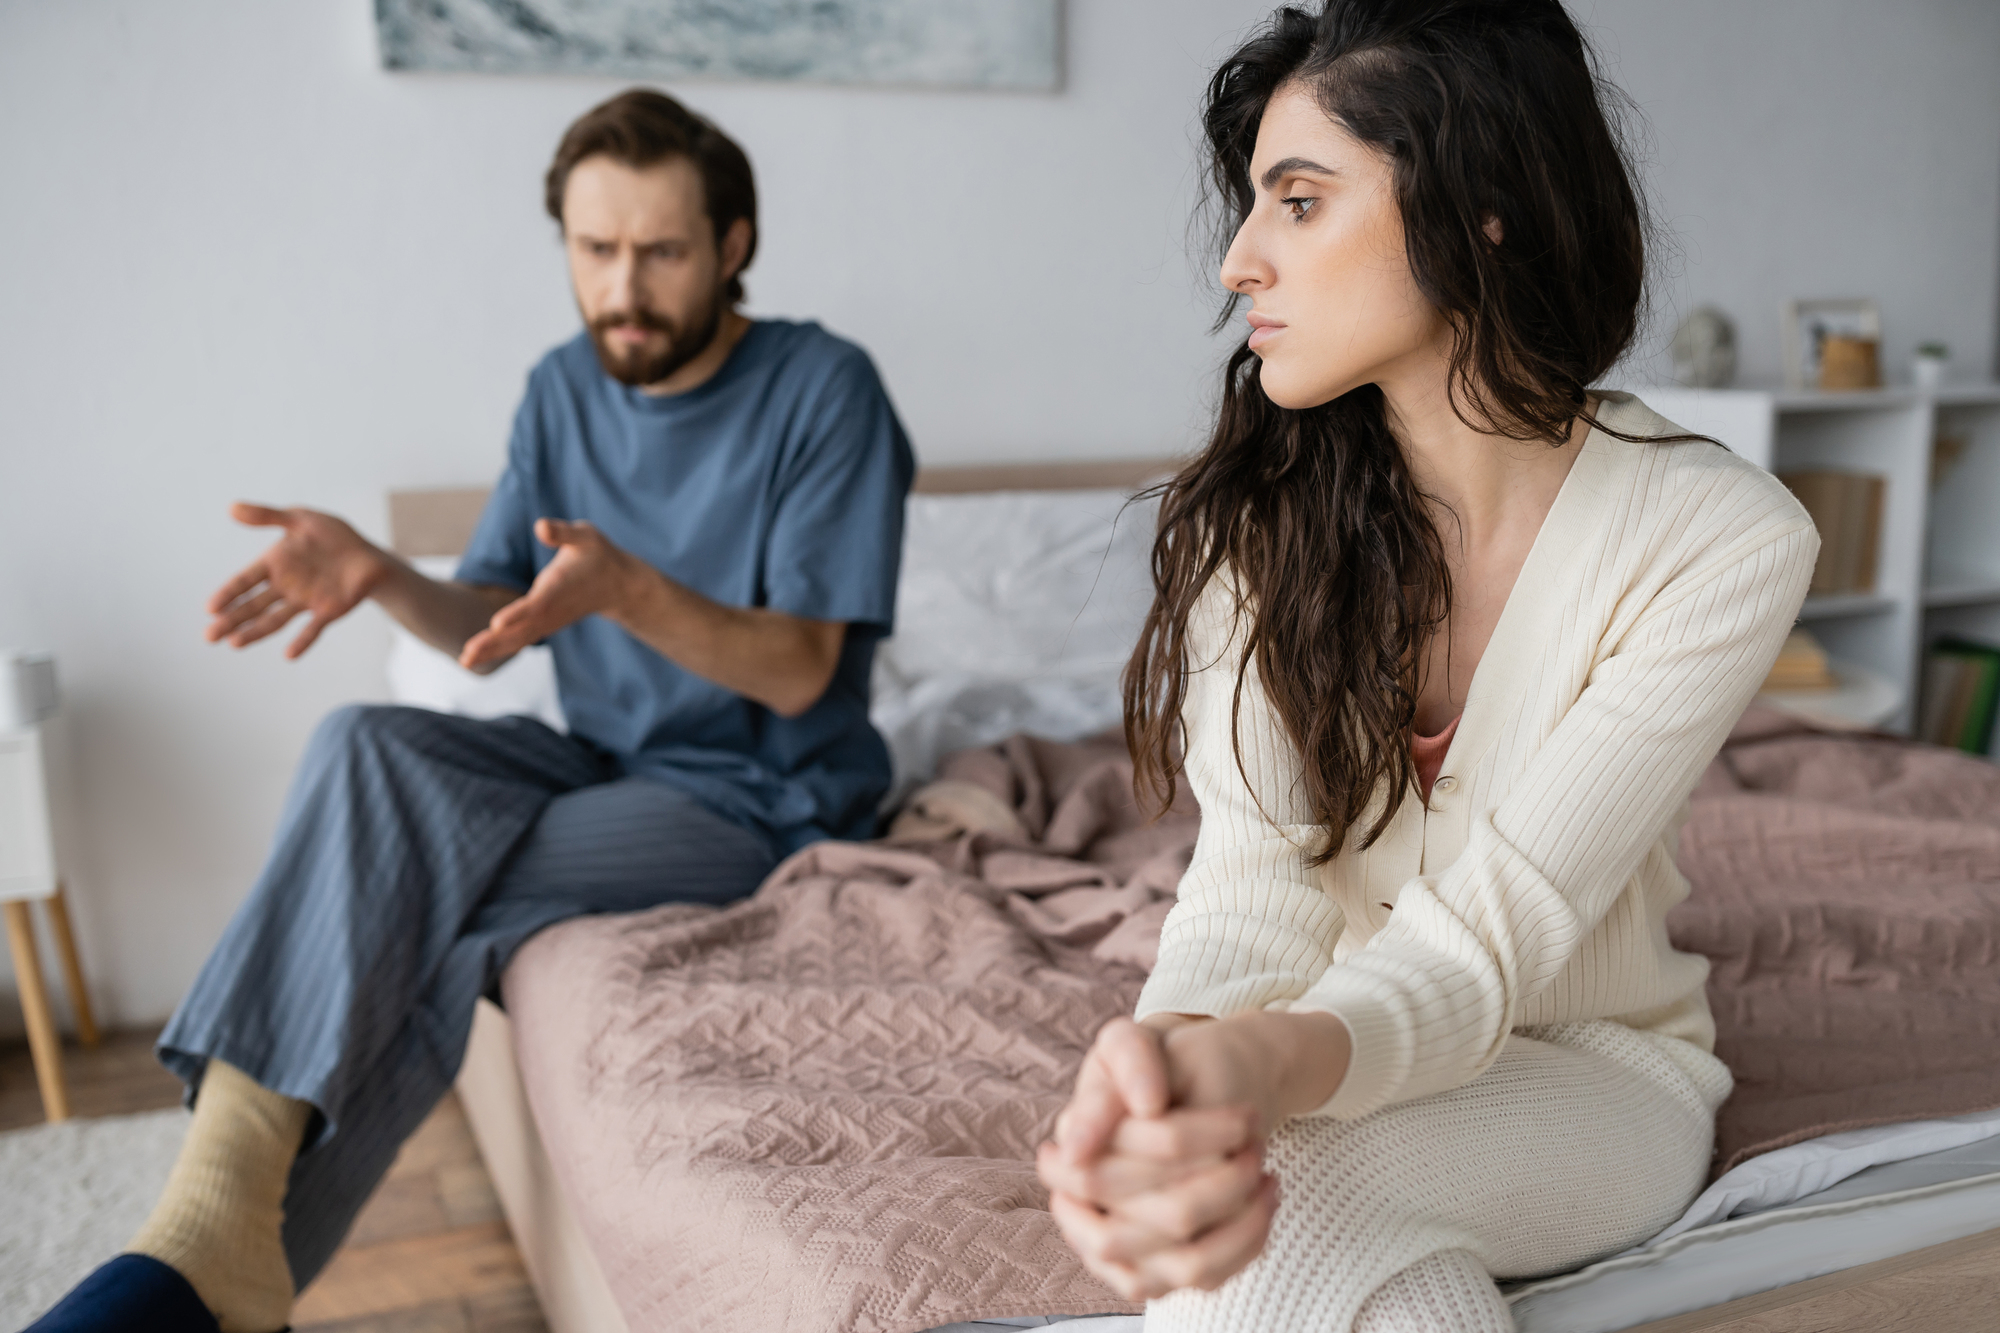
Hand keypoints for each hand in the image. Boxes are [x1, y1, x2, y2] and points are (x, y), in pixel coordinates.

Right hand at [206, 504, 389, 658]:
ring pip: (274, 620)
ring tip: (235, 644)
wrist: (368, 554)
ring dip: (255, 632)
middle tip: (210, 636)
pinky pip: (313, 629)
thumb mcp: (301, 519)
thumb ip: (268, 516)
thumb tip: (232, 507)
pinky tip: (289, 655)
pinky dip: (302, 641)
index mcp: (275, 563)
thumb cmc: (333, 536)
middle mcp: (285, 586)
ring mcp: (305, 601)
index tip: (210, 608)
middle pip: (253, 606)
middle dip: (232, 620)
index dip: (229, 593)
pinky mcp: (327, 611)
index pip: (245, 581)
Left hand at [459, 519, 641, 669]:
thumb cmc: (597, 555)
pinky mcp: (543, 625)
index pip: (537, 603)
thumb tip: (541, 527)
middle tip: (467, 655)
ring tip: (464, 661)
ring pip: (518, 639)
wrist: (616, 586)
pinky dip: (497, 649)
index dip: (518, 613)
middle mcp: (552, 609)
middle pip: (521, 629)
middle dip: (494, 642)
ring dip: (491, 650)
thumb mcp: (585, 536)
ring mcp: (548, 621)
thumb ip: (563, 533)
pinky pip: (519, 640)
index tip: (497, 624)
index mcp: (559, 587)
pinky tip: (474, 657)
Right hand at [1038, 1011, 1349, 1300]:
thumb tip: (1144, 1106)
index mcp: (1068, 1155)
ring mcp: (1118, 1251)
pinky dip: (1245, 1243)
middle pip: (1164, 1217)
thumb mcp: (1138, 1040)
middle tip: (1257, 1136)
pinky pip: (1202, 1279)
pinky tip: (1264, 1199)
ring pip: (1185, 1262)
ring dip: (1241, 1216)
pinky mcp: (1153, 1272)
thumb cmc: (1161, 1067)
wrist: (1191, 1094)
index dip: (1186, 1142)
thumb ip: (1129, 1057)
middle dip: (1224, 1176)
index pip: (1126, 1167)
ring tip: (1263, 1169)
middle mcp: (1083, 1212)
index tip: (1242, 1115)